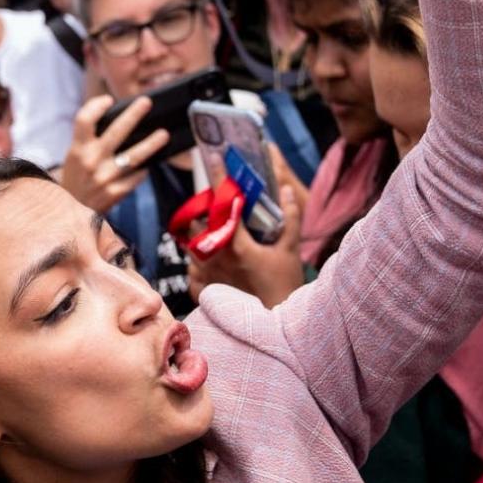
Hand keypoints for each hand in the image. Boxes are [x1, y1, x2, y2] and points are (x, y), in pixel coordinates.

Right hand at [59, 95, 170, 213]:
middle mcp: (90, 161)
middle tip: (146, 103)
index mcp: (77, 149)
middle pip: (115, 132)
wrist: (68, 214)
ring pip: (133, 157)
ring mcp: (104, 178)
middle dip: (133, 114)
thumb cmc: (75, 180)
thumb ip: (90, 141)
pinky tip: (148, 165)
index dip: (96, 106)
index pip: (84, 120)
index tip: (109, 100)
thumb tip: (120, 121)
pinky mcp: (115, 193)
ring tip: (163, 135)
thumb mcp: (74, 157)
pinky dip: (143, 170)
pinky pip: (136, 177)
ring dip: (151, 144)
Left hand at [187, 145, 304, 307]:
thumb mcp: (290, 250)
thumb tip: (286, 190)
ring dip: (200, 237)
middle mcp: (215, 258)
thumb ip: (291, 218)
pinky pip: (191, 268)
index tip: (214, 158)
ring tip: (216, 236)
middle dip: (204, 210)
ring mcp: (205, 275)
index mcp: (237, 244)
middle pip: (197, 222)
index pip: (223, 203)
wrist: (275, 324)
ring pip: (191, 245)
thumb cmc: (284, 287)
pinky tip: (213, 262)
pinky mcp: (200, 289)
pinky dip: (198, 262)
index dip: (219, 178)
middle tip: (216, 206)